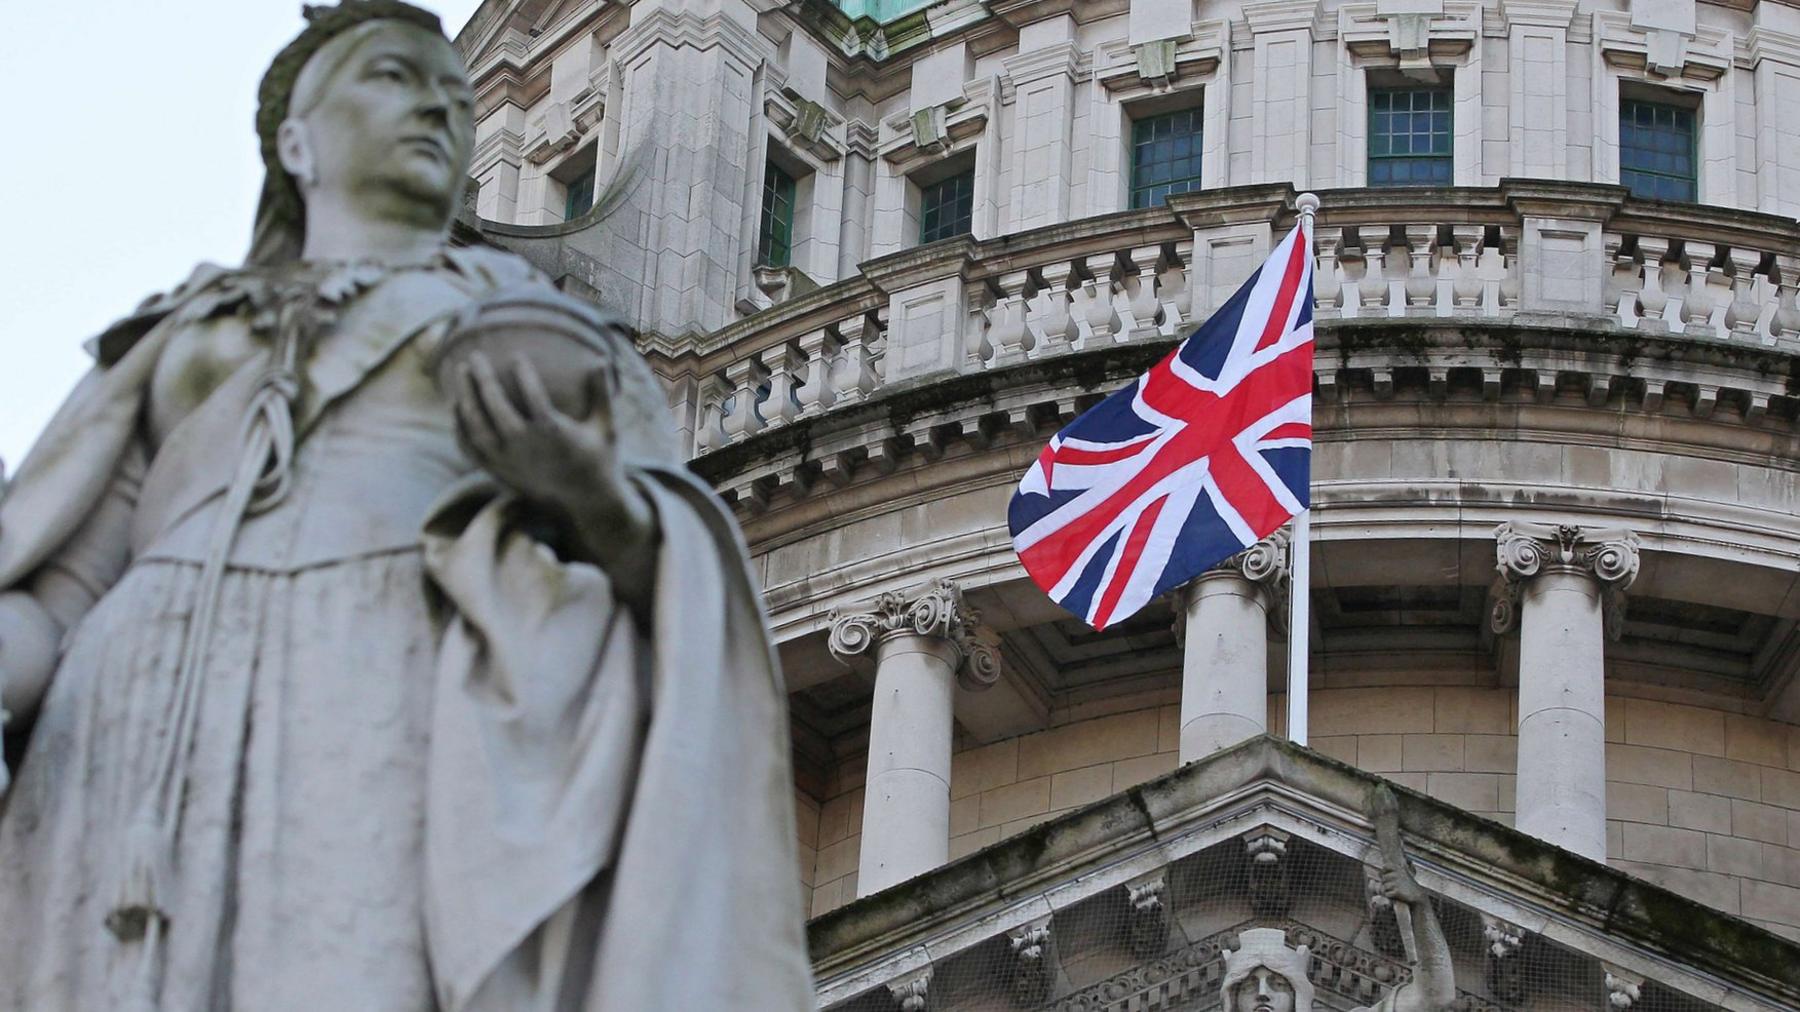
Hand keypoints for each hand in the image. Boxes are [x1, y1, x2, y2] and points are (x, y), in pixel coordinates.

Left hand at [451, 351, 656, 578]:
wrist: (586, 502)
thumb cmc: (599, 460)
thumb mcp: (606, 427)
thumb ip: (602, 393)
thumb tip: (600, 358)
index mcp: (553, 431)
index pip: (532, 394)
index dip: (523, 372)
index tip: (517, 356)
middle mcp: (526, 445)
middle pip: (495, 405)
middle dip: (483, 377)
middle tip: (475, 355)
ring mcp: (508, 460)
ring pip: (477, 425)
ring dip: (466, 396)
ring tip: (461, 373)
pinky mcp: (499, 471)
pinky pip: (471, 447)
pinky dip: (461, 427)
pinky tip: (457, 407)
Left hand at [1378, 863, 1426, 906]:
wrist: (1418, 894)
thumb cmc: (1410, 884)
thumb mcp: (1406, 872)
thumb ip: (1400, 866)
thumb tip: (1395, 861)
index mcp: (1398, 869)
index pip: (1385, 866)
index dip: (1383, 871)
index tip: (1385, 875)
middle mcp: (1396, 874)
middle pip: (1383, 878)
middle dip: (1386, 883)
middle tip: (1393, 886)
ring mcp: (1396, 883)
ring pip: (1384, 886)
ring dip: (1388, 889)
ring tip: (1395, 890)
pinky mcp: (1396, 891)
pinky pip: (1387, 893)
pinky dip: (1389, 895)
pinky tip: (1395, 894)